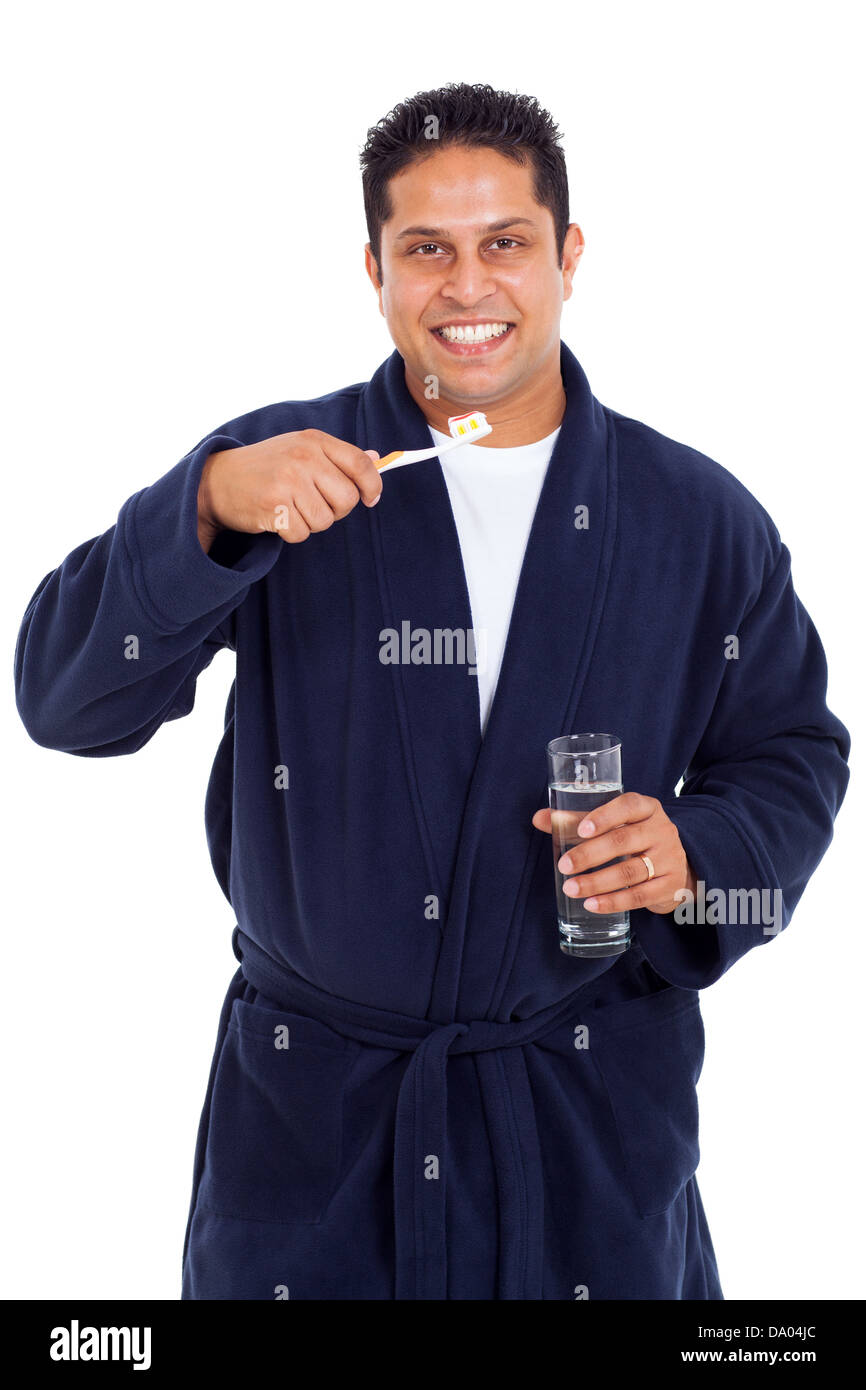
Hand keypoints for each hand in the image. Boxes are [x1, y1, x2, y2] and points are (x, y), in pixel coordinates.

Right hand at [197, 429, 382, 543]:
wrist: (218, 480)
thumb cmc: (266, 467)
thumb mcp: (300, 450)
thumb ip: (338, 457)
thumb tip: (377, 459)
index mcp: (314, 440)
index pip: (360, 464)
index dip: (372, 486)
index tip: (371, 499)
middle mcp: (303, 457)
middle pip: (347, 499)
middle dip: (336, 510)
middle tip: (315, 504)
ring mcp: (287, 481)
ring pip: (325, 520)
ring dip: (310, 523)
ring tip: (290, 508)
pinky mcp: (273, 506)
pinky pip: (302, 533)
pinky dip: (292, 533)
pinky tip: (277, 517)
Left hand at [531, 792, 696, 915]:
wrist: (681, 865)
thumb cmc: (637, 838)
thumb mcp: (616, 824)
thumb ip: (577, 820)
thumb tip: (539, 818)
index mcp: (647, 808)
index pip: (629, 805)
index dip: (604, 817)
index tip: (581, 830)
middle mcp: (661, 830)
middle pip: (624, 841)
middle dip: (590, 854)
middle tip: (564, 866)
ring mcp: (669, 858)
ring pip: (630, 872)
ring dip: (597, 882)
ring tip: (571, 888)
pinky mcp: (670, 886)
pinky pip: (639, 896)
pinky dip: (613, 902)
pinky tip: (591, 905)